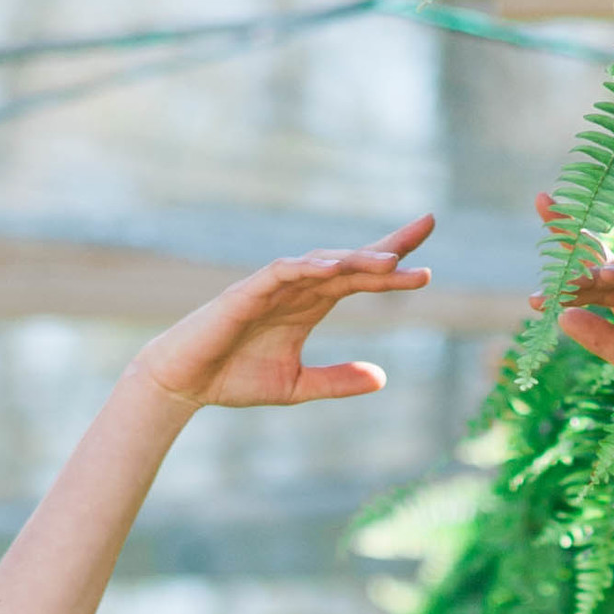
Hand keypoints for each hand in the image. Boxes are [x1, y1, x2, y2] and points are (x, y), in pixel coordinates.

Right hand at [137, 214, 433, 412]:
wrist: (185, 382)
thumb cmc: (235, 378)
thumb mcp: (297, 387)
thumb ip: (337, 381)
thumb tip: (383, 377)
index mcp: (311, 306)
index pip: (359, 278)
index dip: (392, 268)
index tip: (428, 266)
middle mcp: (297, 288)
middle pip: (350, 260)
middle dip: (388, 246)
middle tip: (429, 226)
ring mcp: (272, 286)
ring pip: (322, 262)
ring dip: (357, 260)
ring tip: (393, 263)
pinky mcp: (246, 292)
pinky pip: (282, 272)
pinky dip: (307, 267)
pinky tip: (334, 268)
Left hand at [532, 190, 613, 441]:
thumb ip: (603, 342)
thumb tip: (562, 316)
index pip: (593, 276)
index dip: (566, 257)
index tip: (536, 244)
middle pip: (603, 258)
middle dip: (571, 234)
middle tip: (542, 201)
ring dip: (591, 274)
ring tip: (557, 284)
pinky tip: (606, 278)